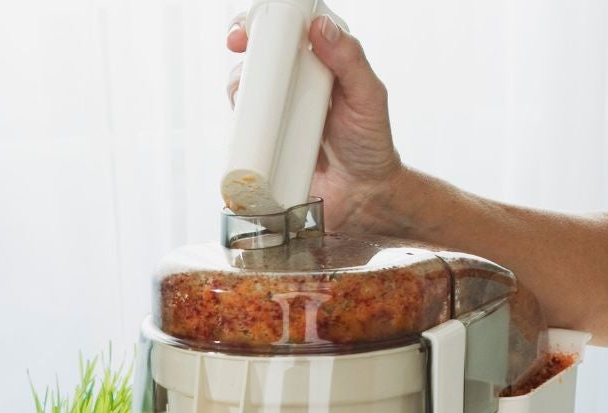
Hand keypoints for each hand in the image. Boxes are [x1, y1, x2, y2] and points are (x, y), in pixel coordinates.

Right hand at [227, 13, 401, 229]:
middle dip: (244, 46)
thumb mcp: (368, 97)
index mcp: (321, 64)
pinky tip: (242, 124)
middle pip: (261, 55)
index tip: (258, 23)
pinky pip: (242, 126)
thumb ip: (350, 60)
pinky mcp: (266, 143)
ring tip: (250, 95)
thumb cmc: (371, 144)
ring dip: (239, 84)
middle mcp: (295, 85)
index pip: (291, 32)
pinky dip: (236, 122)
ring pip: (246, 87)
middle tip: (237, 45)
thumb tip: (319, 28)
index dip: (269, 21)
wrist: (363, 196)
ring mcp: (278, 114)